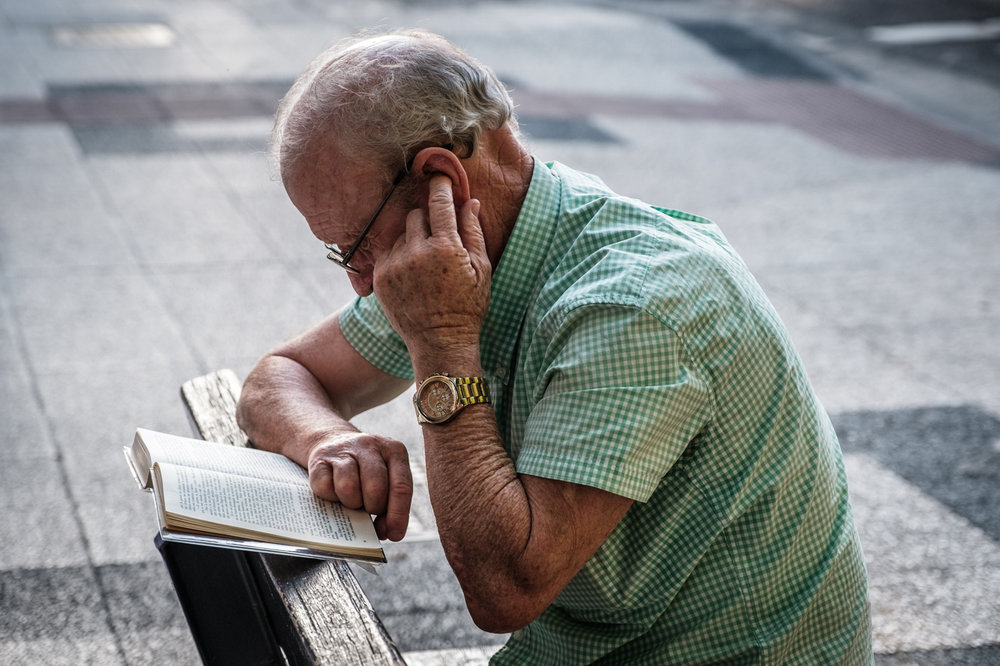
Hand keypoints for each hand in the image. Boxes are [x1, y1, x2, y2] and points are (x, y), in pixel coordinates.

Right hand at [306, 431, 412, 541]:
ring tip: (352, 499)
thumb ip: (391, 504)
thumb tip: (385, 532)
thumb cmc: (366, 469)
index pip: (402, 486)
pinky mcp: (320, 458)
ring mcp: (344, 449)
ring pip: (348, 487)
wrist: (334, 441)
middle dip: (372, 508)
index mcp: (394, 451)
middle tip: (368, 508)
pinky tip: (335, 492)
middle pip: (375, 488)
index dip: (398, 515)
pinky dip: (330, 497)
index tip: (394, 534)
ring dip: (351, 503)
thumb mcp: (386, 478)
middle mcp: (371, 445)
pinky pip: (324, 487)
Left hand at [374, 174, 490, 361]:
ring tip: (427, 264)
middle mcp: (415, 252)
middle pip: (415, 215)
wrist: (439, 343)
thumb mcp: (481, 269)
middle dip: (428, 220)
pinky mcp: (379, 277)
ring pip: (401, 234)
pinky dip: (399, 256)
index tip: (440, 177)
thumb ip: (473, 232)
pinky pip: (388, 252)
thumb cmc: (467, 307)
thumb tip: (470, 202)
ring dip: (413, 239)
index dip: (440, 186)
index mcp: (444, 247)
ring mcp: (394, 265)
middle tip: (439, 238)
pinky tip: (413, 274)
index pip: (438, 202)